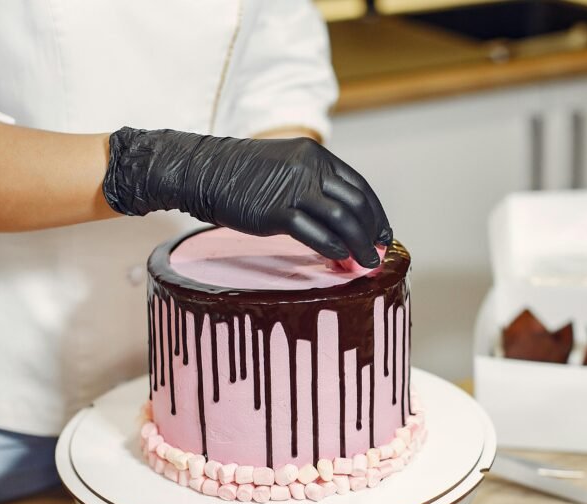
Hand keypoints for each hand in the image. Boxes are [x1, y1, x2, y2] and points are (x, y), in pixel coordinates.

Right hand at [103, 128, 390, 266]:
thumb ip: (312, 185)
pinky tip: (340, 261)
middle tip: (377, 255)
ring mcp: (293, 189)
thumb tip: (338, 217)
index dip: (376, 214)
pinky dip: (333, 249)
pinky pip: (315, 233)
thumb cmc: (243, 176)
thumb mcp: (285, 168)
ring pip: (342, 219)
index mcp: (316, 156)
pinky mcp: (276, 211)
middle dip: (372, 233)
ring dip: (359, 245)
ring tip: (365, 264)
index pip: (359, 187)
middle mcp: (310, 169)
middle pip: (356, 205)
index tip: (382, 235)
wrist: (204, 171)